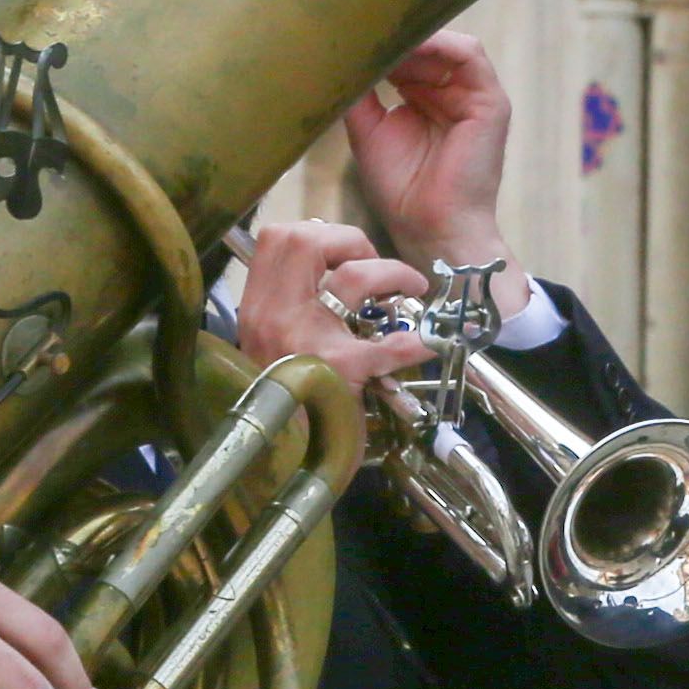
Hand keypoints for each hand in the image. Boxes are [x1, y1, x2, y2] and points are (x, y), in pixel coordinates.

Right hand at [230, 218, 452, 395]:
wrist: (275, 454)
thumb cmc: (283, 398)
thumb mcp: (271, 343)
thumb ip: (292, 306)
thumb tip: (336, 273)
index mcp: (257, 307)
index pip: (278, 239)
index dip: (320, 234)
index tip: (345, 253)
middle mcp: (274, 316)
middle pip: (306, 241)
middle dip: (352, 241)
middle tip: (375, 266)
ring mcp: (306, 342)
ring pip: (354, 278)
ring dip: (392, 274)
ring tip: (411, 289)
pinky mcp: (340, 373)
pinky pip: (390, 345)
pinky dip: (416, 341)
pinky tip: (431, 344)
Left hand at [343, 35, 520, 297]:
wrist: (429, 228)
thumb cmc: (400, 190)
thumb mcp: (368, 129)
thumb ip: (359, 91)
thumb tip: (337, 54)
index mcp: (424, 99)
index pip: (406, 54)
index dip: (380, 42)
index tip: (347, 31)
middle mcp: (450, 94)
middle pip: (426, 44)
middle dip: (395, 35)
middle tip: (359, 25)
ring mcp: (473, 97)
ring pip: (446, 44)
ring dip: (415, 36)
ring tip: (382, 35)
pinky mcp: (491, 103)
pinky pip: (469, 55)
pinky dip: (440, 43)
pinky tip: (408, 45)